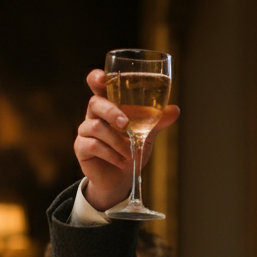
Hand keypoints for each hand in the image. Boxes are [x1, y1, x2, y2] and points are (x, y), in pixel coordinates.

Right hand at [75, 69, 179, 211]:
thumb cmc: (132, 149)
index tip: (103, 78)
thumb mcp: (147, 133)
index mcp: (108, 104)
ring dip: (117, 141)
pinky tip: (122, 162)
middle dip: (112, 112)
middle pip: (95, 103)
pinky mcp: (81, 148)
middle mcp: (94, 114)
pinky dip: (111, 154)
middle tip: (126, 125)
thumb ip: (157, 120)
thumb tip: (175, 109)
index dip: (96, 78)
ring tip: (131, 153)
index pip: (96, 84)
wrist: (122, 178)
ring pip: (97, 127)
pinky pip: (93, 146)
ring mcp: (85, 130)